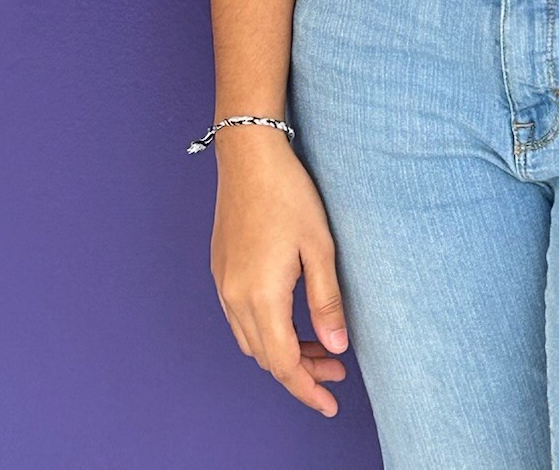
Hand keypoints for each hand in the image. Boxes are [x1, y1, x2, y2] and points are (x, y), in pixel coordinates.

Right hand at [210, 129, 349, 415]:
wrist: (249, 156)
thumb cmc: (288, 195)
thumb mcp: (319, 247)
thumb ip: (326, 301)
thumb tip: (336, 348)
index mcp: (261, 297)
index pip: (283, 364)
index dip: (308, 389)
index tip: (331, 403)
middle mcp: (235, 298)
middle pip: (267, 358)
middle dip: (301, 372)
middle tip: (336, 372)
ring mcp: (224, 284)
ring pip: (252, 341)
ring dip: (283, 352)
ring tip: (319, 346)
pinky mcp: (221, 269)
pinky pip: (241, 319)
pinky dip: (266, 332)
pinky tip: (290, 320)